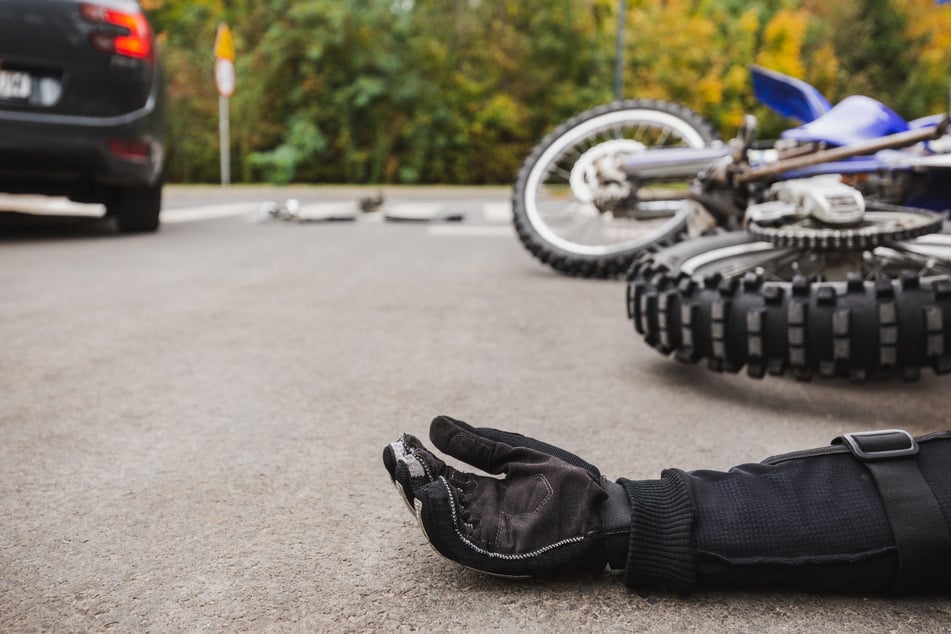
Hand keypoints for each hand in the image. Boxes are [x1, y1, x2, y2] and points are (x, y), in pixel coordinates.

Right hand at [382, 416, 629, 576]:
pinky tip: (431, 496)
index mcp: (482, 491)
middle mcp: (478, 514)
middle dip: (410, 479)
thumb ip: (479, 443)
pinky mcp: (496, 552)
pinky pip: (460, 542)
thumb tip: (434, 424)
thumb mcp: (517, 453)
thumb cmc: (569, 480)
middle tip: (395, 456)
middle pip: (432, 499)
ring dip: (418, 499)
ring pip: (439, 522)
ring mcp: (485, 534)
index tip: (401, 439)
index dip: (419, 460)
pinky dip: (440, 522)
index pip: (440, 476)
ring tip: (406, 472)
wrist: (605, 507)